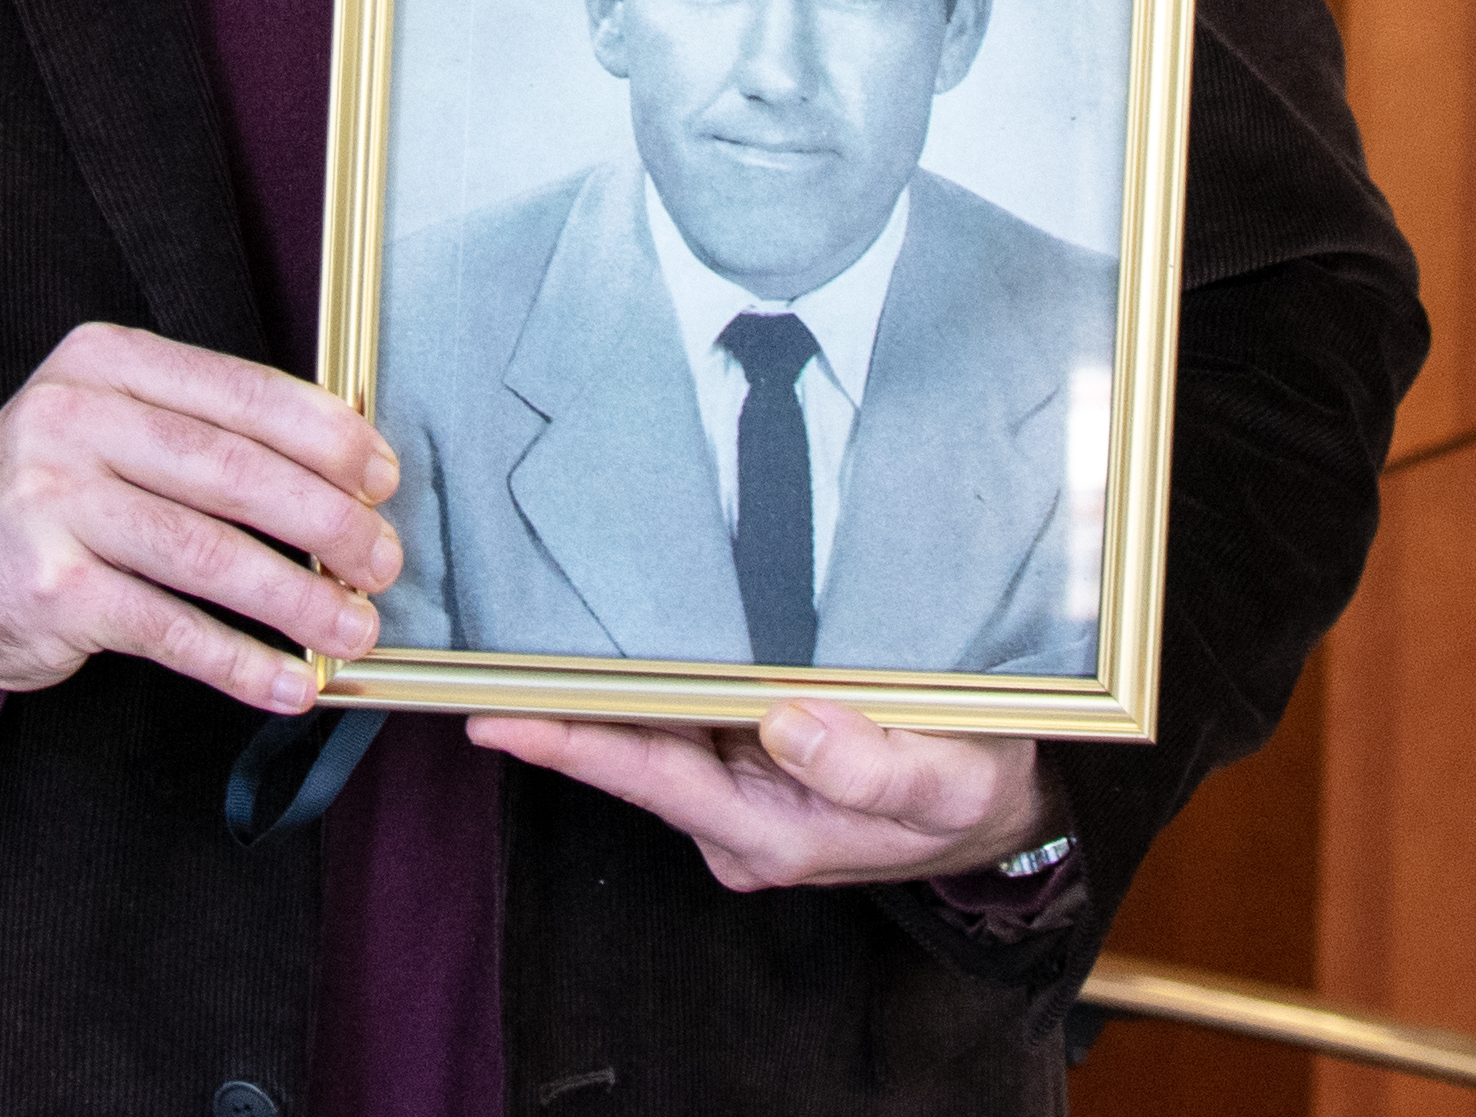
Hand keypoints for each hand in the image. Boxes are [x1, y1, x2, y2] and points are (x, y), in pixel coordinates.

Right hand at [0, 321, 398, 714]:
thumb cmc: (50, 491)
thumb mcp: (108, 421)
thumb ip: (201, 426)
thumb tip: (342, 468)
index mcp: (105, 362)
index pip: (239, 392)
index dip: (326, 436)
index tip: (382, 477)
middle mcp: (73, 421)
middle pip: (233, 471)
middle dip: (327, 521)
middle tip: (382, 560)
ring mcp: (55, 504)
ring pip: (209, 554)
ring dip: (297, 599)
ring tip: (353, 627)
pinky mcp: (50, 590)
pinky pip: (169, 630)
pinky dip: (240, 662)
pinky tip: (288, 684)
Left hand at [465, 700, 1047, 890]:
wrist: (998, 808)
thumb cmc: (971, 791)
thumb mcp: (941, 781)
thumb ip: (870, 763)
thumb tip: (786, 722)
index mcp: (770, 832)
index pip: (652, 781)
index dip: (573, 746)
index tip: (497, 718)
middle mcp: (738, 819)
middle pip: (633, 756)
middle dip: (560, 712)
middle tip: (476, 661)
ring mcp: (741, 791)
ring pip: (652, 736)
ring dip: (594, 695)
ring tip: (514, 643)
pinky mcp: (752, 759)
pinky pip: (683, 721)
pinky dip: (643, 687)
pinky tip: (604, 645)